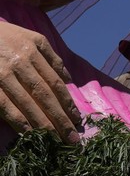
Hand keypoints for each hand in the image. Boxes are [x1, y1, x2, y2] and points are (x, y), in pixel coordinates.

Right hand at [0, 22, 81, 142]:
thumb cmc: (5, 36)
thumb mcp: (31, 38)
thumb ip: (51, 57)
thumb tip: (68, 79)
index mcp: (34, 50)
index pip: (55, 82)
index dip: (67, 102)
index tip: (76, 119)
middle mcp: (20, 61)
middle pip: (45, 94)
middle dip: (60, 118)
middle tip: (71, 138)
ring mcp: (2, 73)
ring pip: (27, 102)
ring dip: (42, 123)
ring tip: (54, 139)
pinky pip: (5, 105)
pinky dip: (18, 120)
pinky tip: (29, 133)